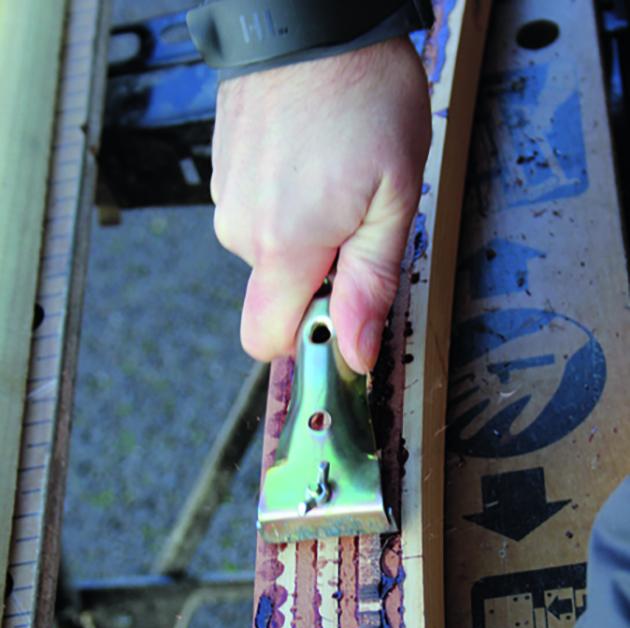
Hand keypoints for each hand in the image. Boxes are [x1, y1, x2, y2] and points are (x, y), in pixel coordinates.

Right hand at [211, 37, 430, 372]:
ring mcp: (226, 196)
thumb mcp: (393, 197)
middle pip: (278, 294)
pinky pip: (258, 213)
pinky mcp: (223, 171)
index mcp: (284, 245)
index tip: (344, 319)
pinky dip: (286, 203)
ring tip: (338, 179)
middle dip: (319, 276)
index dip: (308, 339)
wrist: (311, 12)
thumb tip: (355, 353)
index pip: (267, 340)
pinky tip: (313, 161)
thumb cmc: (362, 92)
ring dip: (305, 235)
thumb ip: (371, 282)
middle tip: (359, 221)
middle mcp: (241, 229)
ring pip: (270, 252)